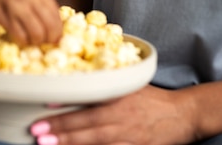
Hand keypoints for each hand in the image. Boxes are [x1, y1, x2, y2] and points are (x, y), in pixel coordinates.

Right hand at [0, 0, 61, 44]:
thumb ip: (39, 0)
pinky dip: (22, 40)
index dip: (58, 28)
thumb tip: (52, 20)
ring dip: (36, 41)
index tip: (56, 36)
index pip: (56, 13)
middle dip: (50, 38)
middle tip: (46, 42)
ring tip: (31, 40)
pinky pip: (19, 34)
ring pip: (36, 32)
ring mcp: (15, 6)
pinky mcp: (3, 16)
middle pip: (49, 25)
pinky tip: (20, 38)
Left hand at [30, 85, 197, 144]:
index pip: (87, 107)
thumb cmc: (150, 98)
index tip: (43, 112)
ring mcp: (131, 138)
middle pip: (88, 129)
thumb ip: (104, 85)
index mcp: (119, 100)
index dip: (64, 111)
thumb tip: (71, 82)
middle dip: (62, 133)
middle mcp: (123, 120)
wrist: (184, 114)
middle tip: (38, 135)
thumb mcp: (128, 85)